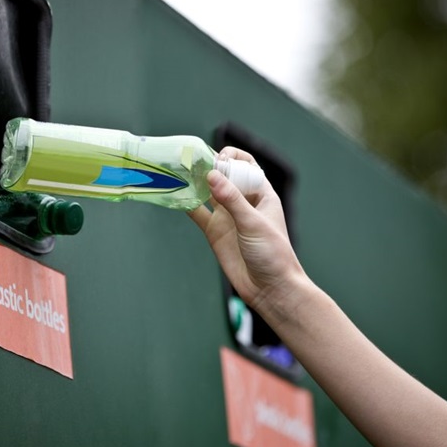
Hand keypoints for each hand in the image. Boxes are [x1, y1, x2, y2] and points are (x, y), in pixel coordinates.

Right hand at [188, 147, 305, 313]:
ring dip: (194, 182)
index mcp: (260, 193)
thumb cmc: (273, 254)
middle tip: (188, 160)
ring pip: (207, 192)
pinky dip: (185, 203)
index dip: (230, 158)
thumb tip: (212, 175)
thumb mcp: (253, 224)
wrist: (270, 289)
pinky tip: (173, 194)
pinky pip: (196, 212)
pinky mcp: (214, 231)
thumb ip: (232, 200)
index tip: (216, 161)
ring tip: (177, 171)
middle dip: (207, 166)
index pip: (245, 165)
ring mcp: (227, 216)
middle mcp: (242, 201)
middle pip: (223, 175)